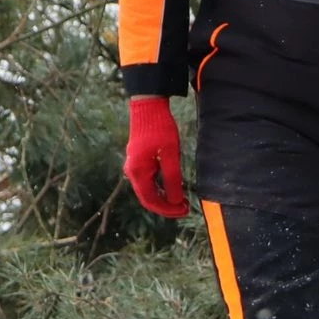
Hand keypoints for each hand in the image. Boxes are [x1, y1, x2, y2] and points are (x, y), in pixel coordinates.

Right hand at [124, 97, 188, 217]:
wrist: (148, 107)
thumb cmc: (160, 128)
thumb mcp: (171, 154)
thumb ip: (172, 178)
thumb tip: (176, 201)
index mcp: (137, 172)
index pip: (151, 201)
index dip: (168, 210)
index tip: (184, 211)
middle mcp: (132, 172)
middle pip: (148, 198)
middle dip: (167, 206)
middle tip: (185, 208)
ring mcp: (134, 166)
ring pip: (148, 190)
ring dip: (164, 198)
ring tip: (182, 200)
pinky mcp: (138, 161)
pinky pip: (148, 181)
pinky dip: (160, 188)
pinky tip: (172, 187)